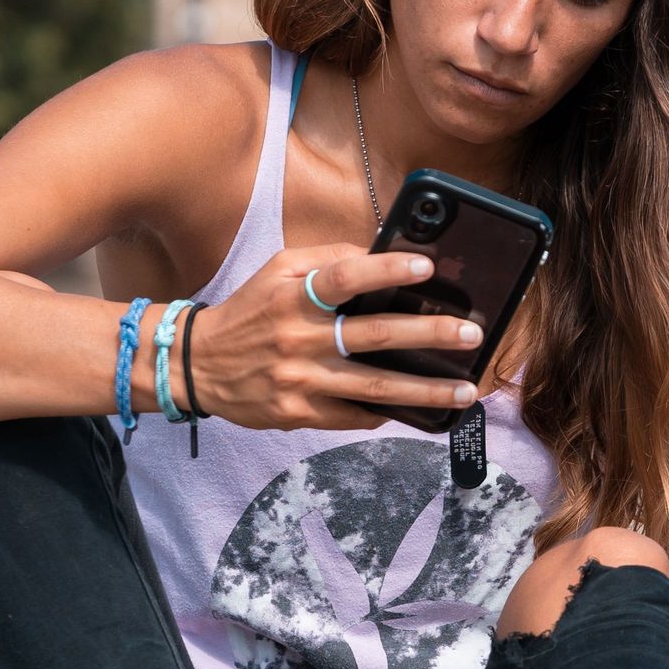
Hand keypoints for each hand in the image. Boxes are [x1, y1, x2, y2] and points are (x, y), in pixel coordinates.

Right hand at [185, 244, 484, 432]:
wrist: (197, 366)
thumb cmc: (250, 311)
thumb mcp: (278, 270)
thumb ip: (327, 258)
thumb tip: (380, 252)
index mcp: (294, 296)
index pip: (345, 277)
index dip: (387, 270)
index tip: (427, 267)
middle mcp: (299, 339)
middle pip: (374, 336)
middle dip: (429, 335)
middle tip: (470, 335)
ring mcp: (300, 381)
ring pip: (374, 388)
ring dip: (425, 390)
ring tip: (466, 388)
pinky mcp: (298, 414)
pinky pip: (354, 417)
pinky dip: (389, 413)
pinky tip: (423, 410)